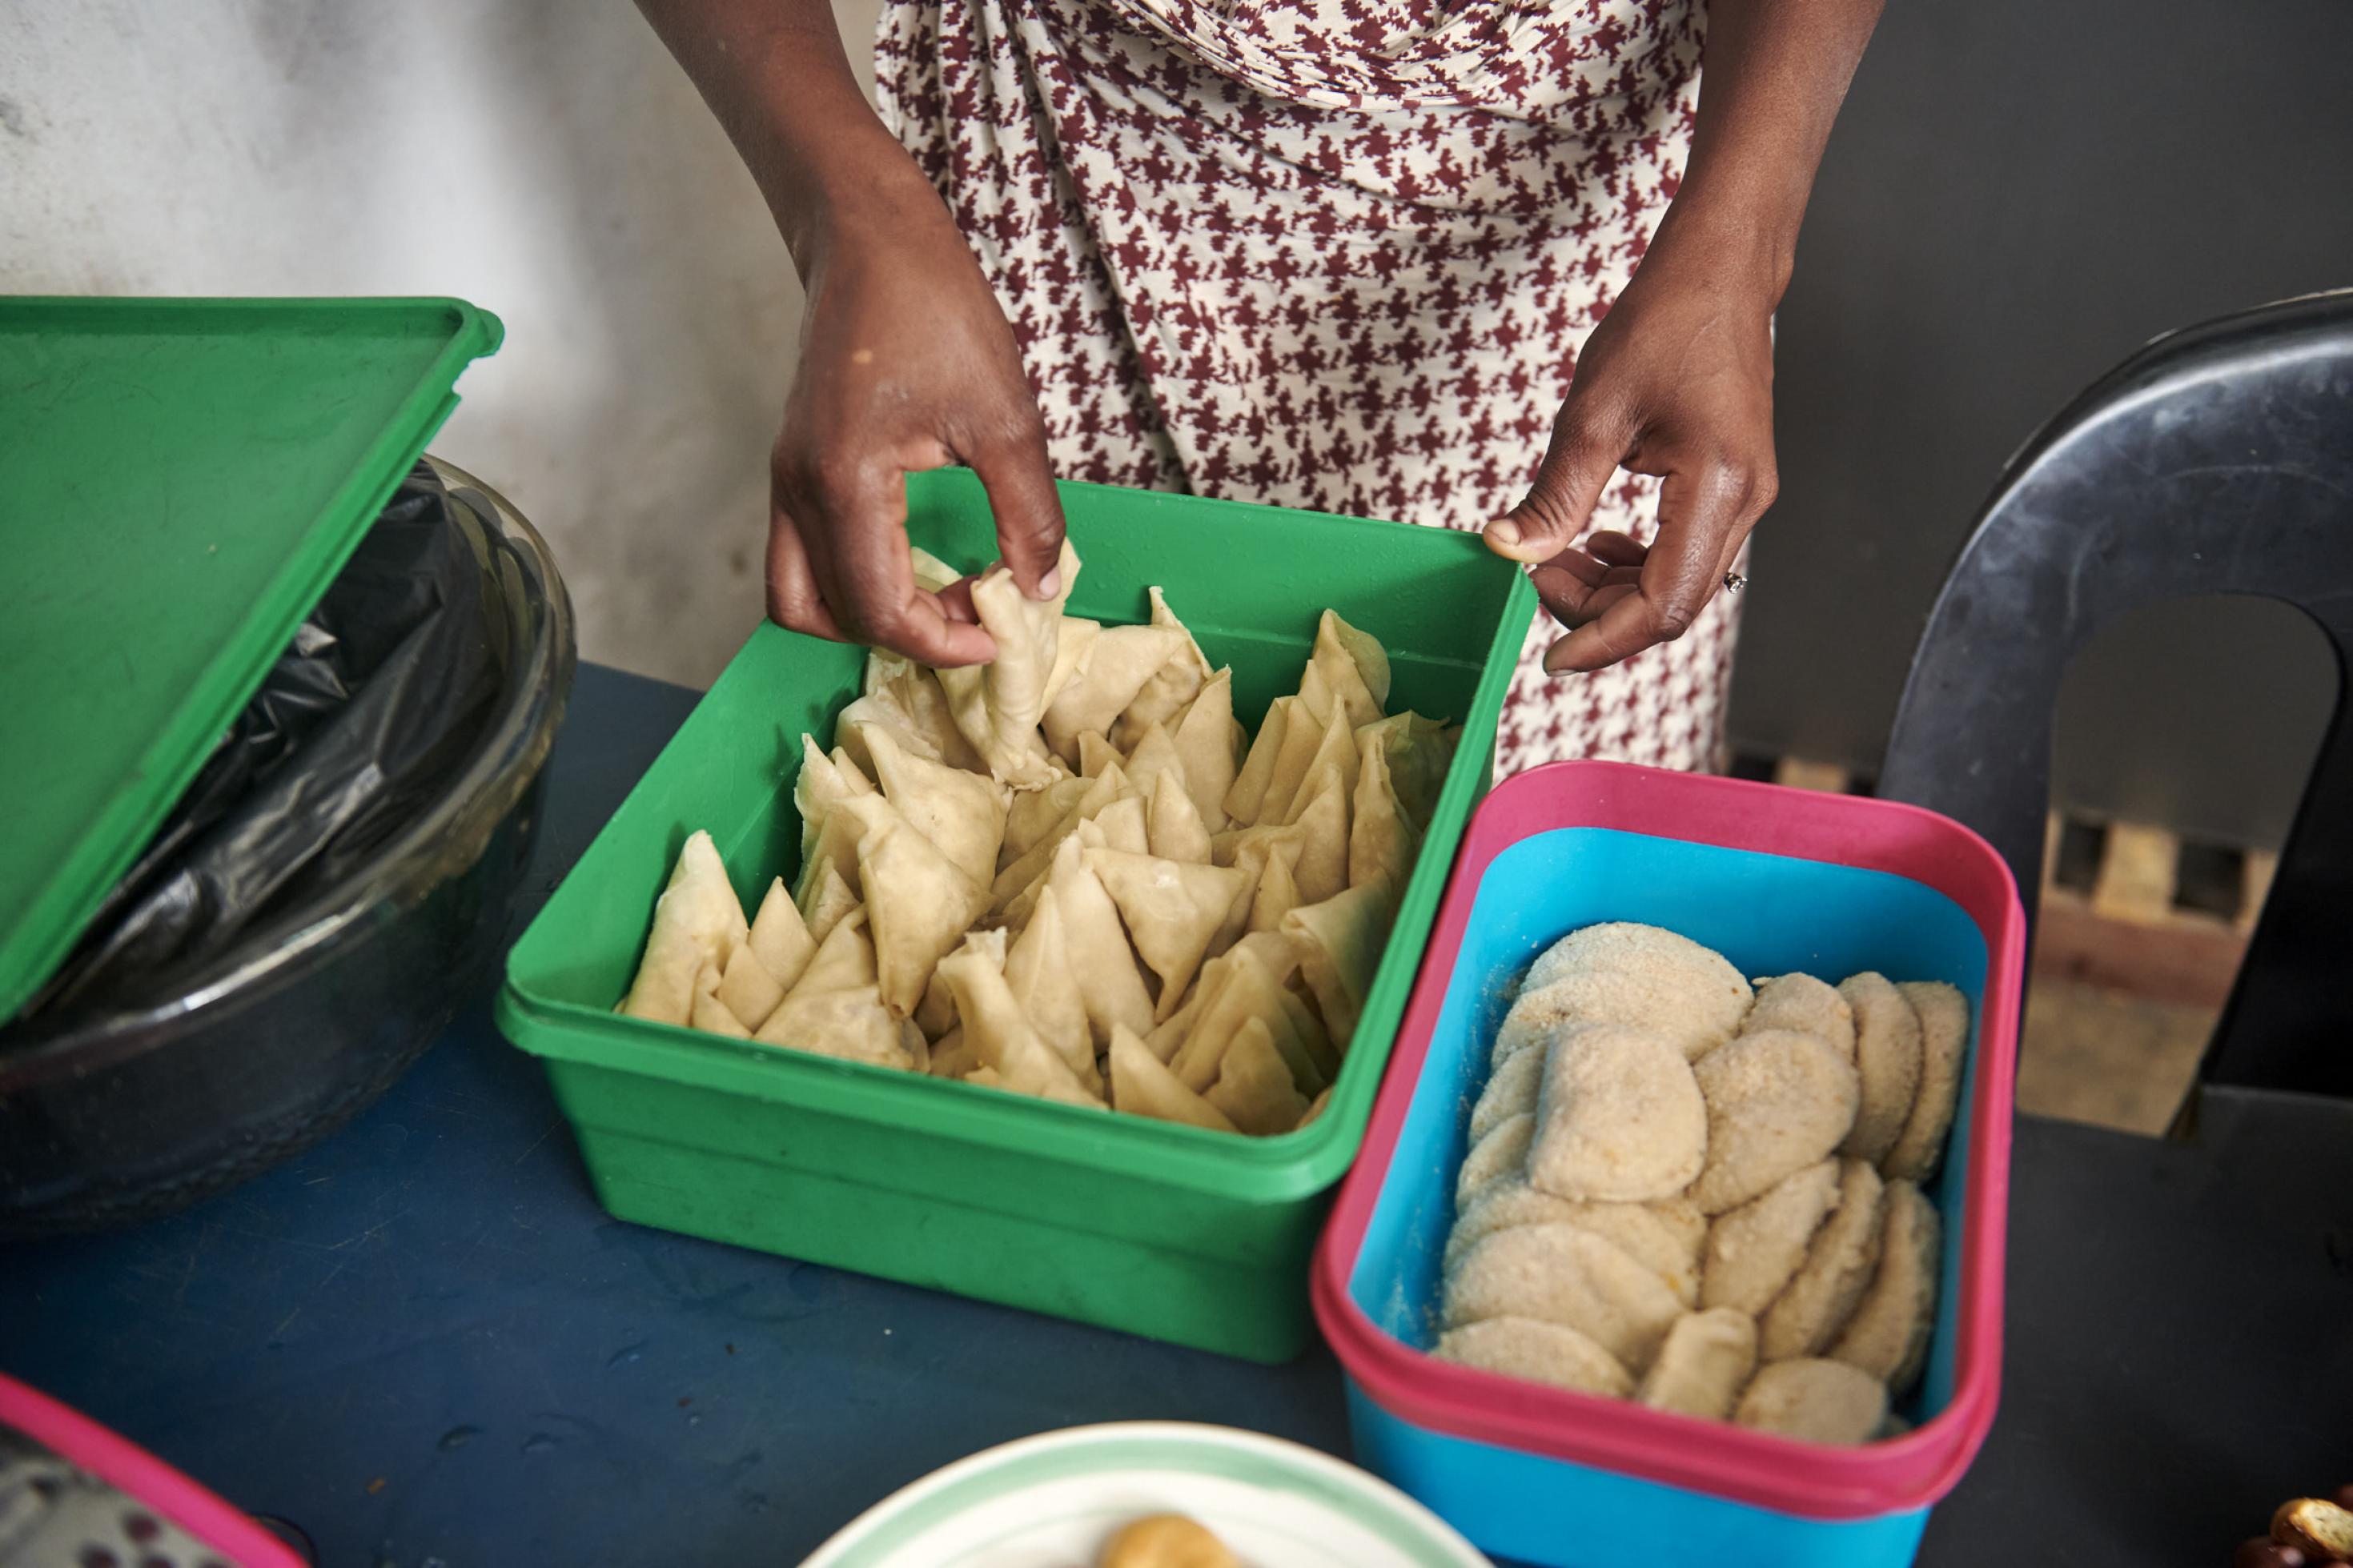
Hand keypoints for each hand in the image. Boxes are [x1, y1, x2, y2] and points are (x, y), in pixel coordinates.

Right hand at [769, 176, 1064, 664]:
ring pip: (800, 595)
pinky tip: (913, 563)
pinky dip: (850, 580)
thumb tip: (1039, 589)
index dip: (941, 643)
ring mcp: (786, 476)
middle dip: (906, 636)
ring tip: (938, 601)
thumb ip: (1026, 514)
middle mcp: (797, 488)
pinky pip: (803, 555)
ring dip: (864, 616)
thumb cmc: (933, 306)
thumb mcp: (1005, 416)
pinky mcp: (794, 464)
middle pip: (830, 615)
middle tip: (973, 619)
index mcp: (845, 480)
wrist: (870, 234)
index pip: (879, 608)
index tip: (998, 634)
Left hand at [1483, 236, 1778, 673]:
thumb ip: (1555, 495)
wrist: (1721, 273)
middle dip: (1597, 612)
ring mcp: (1746, 499)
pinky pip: (1683, 555)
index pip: (1663, 605)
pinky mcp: (1732, 490)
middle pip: (1672, 607)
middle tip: (1536, 575)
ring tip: (1556, 555)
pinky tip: (1594, 538)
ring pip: (1677, 587)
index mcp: (1717, 487)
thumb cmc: (1664, 323)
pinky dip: (1633, 564)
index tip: (1548, 657)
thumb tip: (1508, 552)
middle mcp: (1746, 503)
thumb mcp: (1594, 413)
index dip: (1602, 639)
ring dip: (1612, 589)